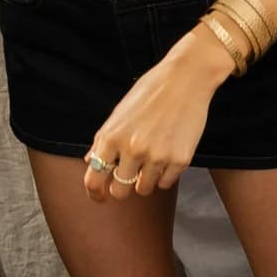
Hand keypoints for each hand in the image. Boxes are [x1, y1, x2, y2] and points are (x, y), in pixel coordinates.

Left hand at [83, 30, 230, 202]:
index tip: (99, 197)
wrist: (186, 79)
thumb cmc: (151, 92)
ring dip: (145, 181)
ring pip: (144, 189)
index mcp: (112, 137)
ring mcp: (157, 156)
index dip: (94, 192)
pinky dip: (165, 175)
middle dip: (121, 189)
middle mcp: (132, 150)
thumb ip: (104, 140)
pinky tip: (168, 155)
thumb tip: (90, 161)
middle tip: (128, 180)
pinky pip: (166, 182)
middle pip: (120, 191)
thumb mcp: (119, 113)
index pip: (94, 178)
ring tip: (152, 161)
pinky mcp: (180, 159)